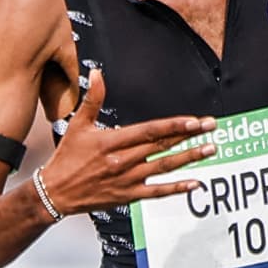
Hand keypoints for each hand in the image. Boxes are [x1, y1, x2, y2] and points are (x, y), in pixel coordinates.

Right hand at [37, 68, 217, 216]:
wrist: (55, 193)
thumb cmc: (67, 157)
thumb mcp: (77, 125)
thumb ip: (92, 98)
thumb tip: (97, 72)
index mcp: (112, 141)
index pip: (149, 131)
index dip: (173, 126)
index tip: (193, 121)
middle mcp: (122, 161)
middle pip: (161, 146)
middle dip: (189, 136)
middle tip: (212, 127)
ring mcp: (127, 180)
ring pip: (164, 167)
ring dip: (189, 158)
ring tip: (210, 149)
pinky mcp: (128, 196)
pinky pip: (157, 192)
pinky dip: (177, 188)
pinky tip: (195, 183)